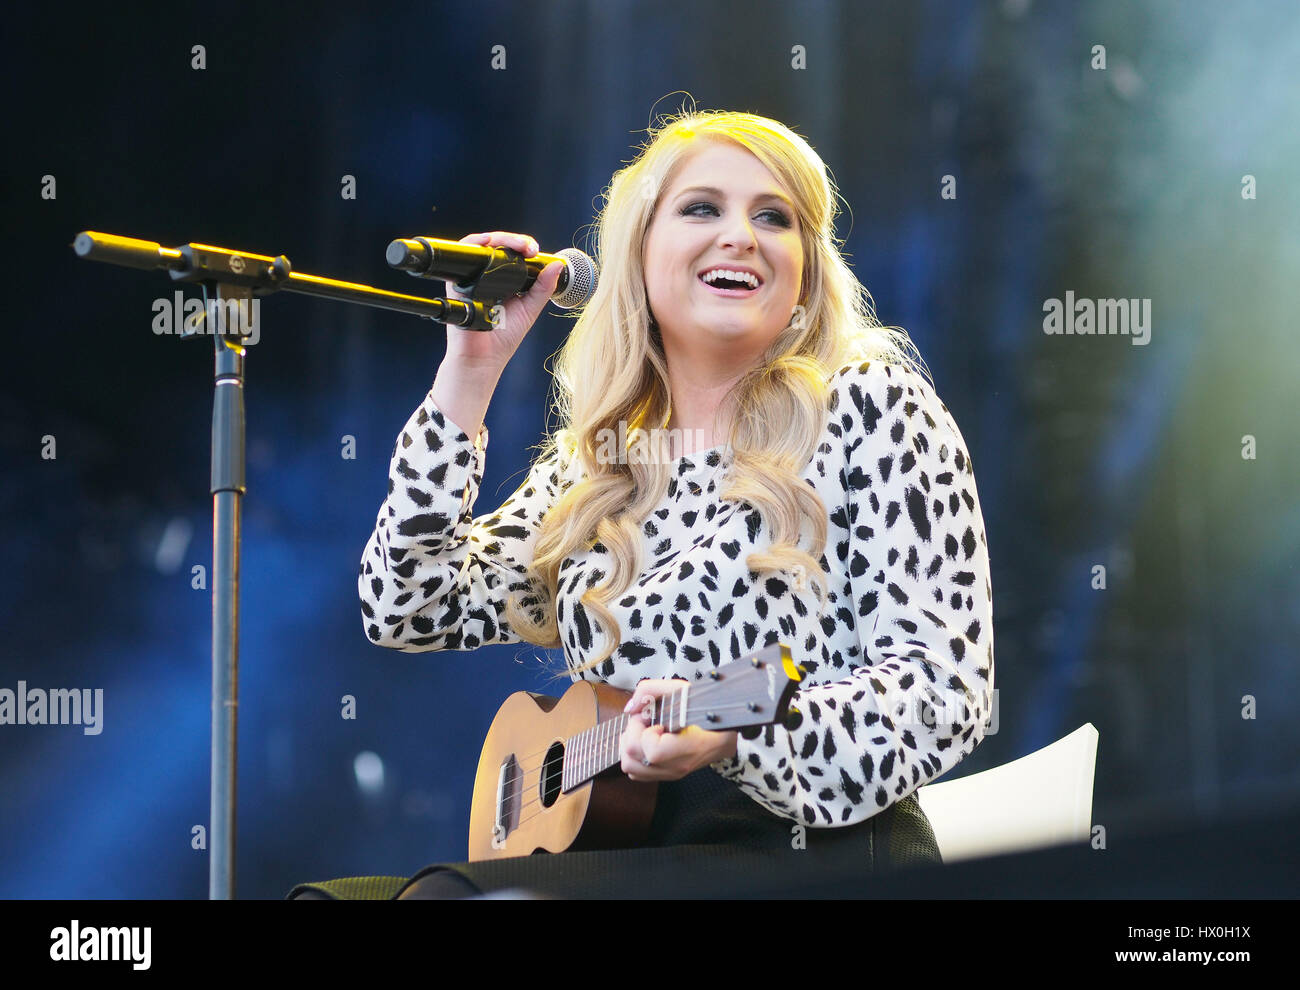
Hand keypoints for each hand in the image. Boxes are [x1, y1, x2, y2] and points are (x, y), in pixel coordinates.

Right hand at [442, 231, 566, 372]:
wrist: (482, 358)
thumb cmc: (503, 338)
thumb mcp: (530, 309)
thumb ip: (543, 288)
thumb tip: (558, 265)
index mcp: (504, 281)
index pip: (512, 254)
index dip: (523, 246)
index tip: (536, 251)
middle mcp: (487, 277)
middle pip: (498, 246)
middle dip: (514, 240)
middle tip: (529, 248)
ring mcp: (472, 278)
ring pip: (482, 246)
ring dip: (499, 239)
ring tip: (517, 246)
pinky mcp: (458, 281)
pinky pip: (464, 256)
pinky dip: (475, 245)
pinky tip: (488, 244)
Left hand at [619, 679, 739, 781]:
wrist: (724, 732)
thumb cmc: (705, 710)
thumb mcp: (680, 689)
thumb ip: (650, 690)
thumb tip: (629, 708)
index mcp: (685, 748)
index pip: (650, 750)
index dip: (643, 730)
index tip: (652, 718)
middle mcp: (675, 767)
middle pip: (631, 760)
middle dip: (631, 735)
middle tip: (645, 722)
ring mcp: (670, 774)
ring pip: (630, 768)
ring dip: (630, 746)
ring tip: (644, 732)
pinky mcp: (666, 775)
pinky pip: (637, 773)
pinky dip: (634, 757)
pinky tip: (646, 742)